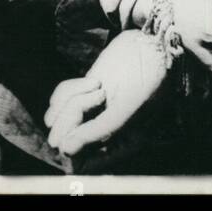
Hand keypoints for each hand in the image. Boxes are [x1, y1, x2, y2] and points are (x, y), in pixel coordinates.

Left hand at [44, 30, 167, 159]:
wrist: (156, 47)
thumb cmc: (151, 80)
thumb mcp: (129, 108)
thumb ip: (98, 130)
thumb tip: (65, 147)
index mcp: (114, 148)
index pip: (78, 163)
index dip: (72, 146)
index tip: (83, 125)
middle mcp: (100, 134)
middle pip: (61, 139)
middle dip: (71, 118)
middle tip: (101, 95)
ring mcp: (89, 112)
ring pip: (55, 119)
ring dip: (72, 100)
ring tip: (99, 86)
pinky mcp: (83, 92)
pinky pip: (59, 98)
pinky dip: (70, 88)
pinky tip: (94, 81)